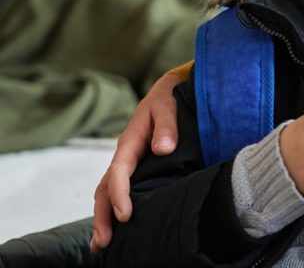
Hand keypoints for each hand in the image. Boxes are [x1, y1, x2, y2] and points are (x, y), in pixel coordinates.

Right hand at [91, 67, 184, 251]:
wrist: (168, 91)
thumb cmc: (168, 99)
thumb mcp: (168, 106)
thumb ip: (167, 126)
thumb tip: (163, 148)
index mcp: (129, 142)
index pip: (119, 172)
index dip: (120, 194)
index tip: (125, 215)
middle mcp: (124, 156)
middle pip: (105, 189)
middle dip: (103, 216)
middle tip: (103, 242)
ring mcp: (128, 164)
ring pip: (108, 193)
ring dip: (103, 218)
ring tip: (101, 245)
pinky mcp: (136, 169)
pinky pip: (119, 191)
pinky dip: (113, 210)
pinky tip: (116, 228)